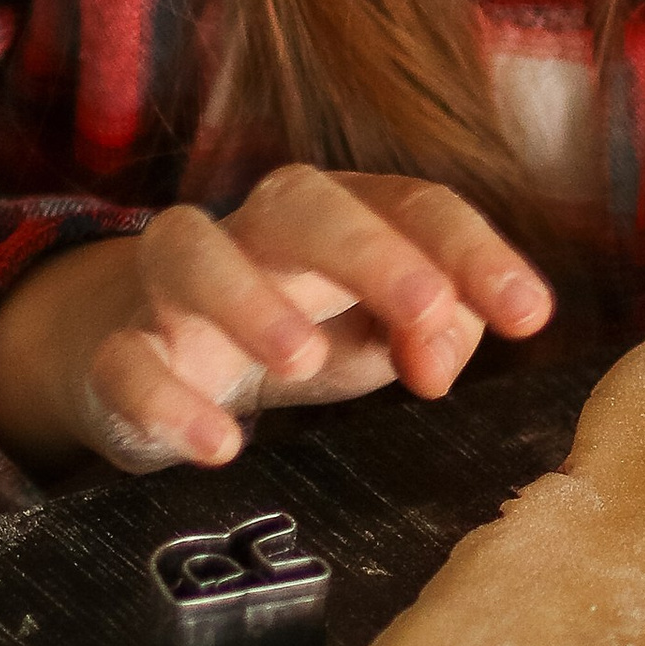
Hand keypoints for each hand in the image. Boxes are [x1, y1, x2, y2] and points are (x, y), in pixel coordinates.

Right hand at [0, 167, 552, 475]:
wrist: (151, 351)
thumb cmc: (299, 330)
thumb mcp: (379, 335)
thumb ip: (435, 333)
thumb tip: (443, 354)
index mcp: (339, 215)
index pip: (413, 204)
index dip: (475, 252)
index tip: (530, 316)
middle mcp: (255, 231)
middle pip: (305, 200)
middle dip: (371, 251)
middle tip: (427, 313)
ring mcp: (174, 285)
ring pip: (192, 251)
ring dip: (249, 299)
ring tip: (305, 363)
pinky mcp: (115, 349)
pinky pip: (124, 358)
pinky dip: (165, 398)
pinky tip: (218, 445)